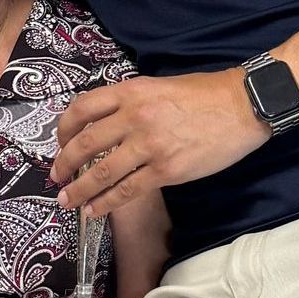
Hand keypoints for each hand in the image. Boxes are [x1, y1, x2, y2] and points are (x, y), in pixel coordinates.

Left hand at [51, 71, 271, 217]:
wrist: (242, 106)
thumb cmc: (204, 94)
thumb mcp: (159, 86)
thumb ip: (132, 101)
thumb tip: (107, 123)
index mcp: (131, 92)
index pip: (83, 108)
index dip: (64, 129)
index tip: (60, 143)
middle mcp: (134, 117)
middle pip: (85, 143)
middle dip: (64, 163)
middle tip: (55, 177)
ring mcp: (149, 145)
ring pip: (102, 171)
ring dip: (79, 189)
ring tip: (66, 201)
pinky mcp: (166, 170)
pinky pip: (127, 191)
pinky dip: (106, 203)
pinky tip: (95, 211)